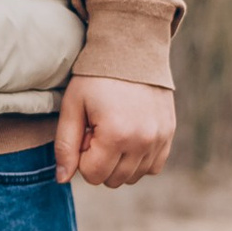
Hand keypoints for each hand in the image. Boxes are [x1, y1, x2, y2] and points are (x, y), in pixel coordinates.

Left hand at [53, 77, 175, 190]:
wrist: (132, 50)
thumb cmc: (96, 77)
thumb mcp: (72, 106)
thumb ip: (65, 146)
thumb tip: (62, 179)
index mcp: (116, 135)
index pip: (92, 175)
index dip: (82, 156)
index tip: (85, 131)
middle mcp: (142, 141)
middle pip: (113, 180)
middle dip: (100, 161)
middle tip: (98, 130)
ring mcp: (159, 139)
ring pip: (133, 176)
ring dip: (119, 162)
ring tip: (114, 132)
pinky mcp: (169, 134)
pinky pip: (153, 167)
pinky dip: (139, 160)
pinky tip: (130, 138)